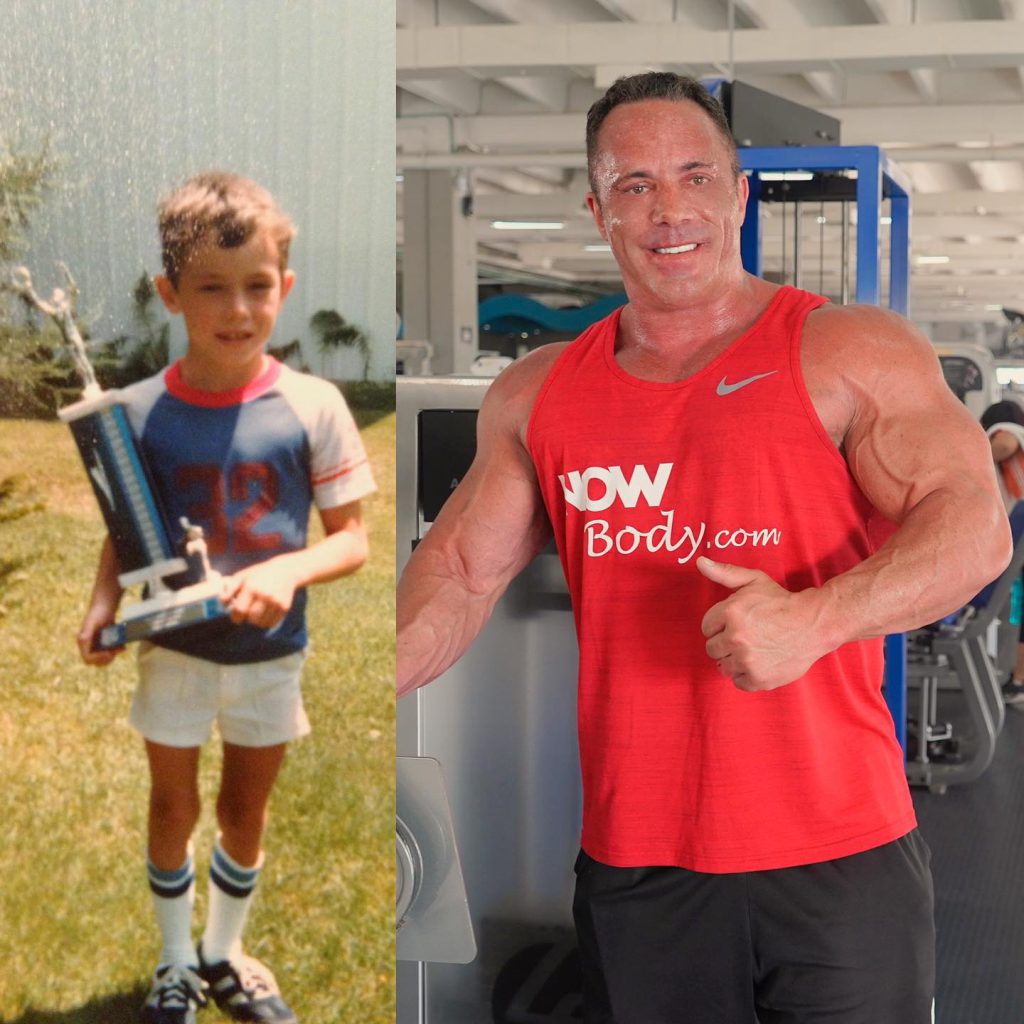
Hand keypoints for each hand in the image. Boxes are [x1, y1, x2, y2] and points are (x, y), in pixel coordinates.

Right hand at [77, 604, 123, 665]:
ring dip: (112, 656)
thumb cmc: (98, 612)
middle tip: (116, 651)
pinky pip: (109, 652)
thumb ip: (86, 633)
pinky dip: (115, 651)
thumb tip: (83, 641)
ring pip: (103, 659)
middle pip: (95, 661)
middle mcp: (88, 645)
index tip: (109, 653)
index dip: (98, 659)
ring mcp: (96, 644)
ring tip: (121, 648)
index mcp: (83, 642)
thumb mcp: (92, 622)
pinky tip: (122, 646)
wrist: (105, 605)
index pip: (88, 659)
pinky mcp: (103, 643)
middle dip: (106, 659)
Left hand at [221, 560, 297, 628]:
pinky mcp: (284, 607)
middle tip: (247, 612)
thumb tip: (224, 605)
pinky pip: (271, 623)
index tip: (236, 616)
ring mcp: (276, 602)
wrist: (286, 570)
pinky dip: (266, 621)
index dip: (235, 617)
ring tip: (257, 611)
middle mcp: (264, 595)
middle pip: (251, 619)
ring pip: (261, 623)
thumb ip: (230, 589)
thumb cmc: (259, 574)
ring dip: (256, 621)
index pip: (240, 610)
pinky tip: (266, 612)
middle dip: (246, 618)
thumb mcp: (242, 576)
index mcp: (251, 587)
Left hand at [696, 556, 824, 691]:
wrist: (813, 624)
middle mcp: (735, 638)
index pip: (706, 627)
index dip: (720, 624)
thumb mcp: (753, 580)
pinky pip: (738, 682)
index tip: (736, 623)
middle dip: (725, 642)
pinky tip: (759, 662)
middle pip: (712, 648)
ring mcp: (747, 661)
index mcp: (730, 613)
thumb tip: (699, 562)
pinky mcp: (758, 679)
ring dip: (734, 660)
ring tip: (752, 649)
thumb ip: (724, 572)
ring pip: (723, 666)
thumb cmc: (781, 602)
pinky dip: (746, 675)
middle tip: (745, 636)